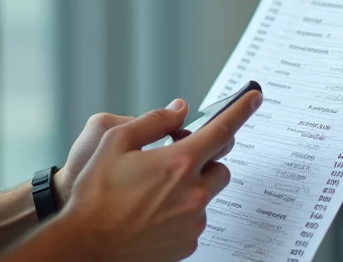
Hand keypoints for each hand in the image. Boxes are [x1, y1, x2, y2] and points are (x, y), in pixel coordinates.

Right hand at [57, 90, 262, 261]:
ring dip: (191, 187)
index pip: (222, 130)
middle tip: (176, 157)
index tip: (254, 97)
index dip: (241, 110)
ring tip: (155, 191)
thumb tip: (178, 109)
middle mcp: (193, 194)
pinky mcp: (188, 244)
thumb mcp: (115, 142)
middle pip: (220, 166)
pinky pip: (195, 220)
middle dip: (205, 158)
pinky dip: (182, 212)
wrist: (88, 245)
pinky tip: (153, 212)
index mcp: (178, 163)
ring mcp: (193, 222)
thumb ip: (153, 121)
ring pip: (207, 195)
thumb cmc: (96, 194)